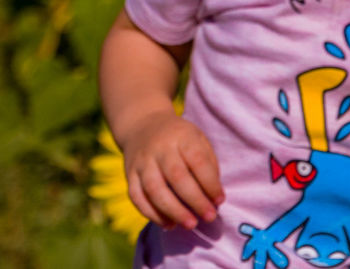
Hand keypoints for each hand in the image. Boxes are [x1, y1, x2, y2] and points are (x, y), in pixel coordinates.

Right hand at [118, 109, 224, 229]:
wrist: (142, 124)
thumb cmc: (179, 138)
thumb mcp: (198, 139)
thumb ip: (208, 165)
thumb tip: (214, 199)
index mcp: (181, 136)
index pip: (197, 161)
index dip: (210, 184)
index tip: (219, 200)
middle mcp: (159, 148)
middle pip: (176, 177)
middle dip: (195, 201)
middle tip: (209, 217)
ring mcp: (142, 161)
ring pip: (155, 189)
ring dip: (174, 211)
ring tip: (190, 225)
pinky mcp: (129, 174)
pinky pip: (137, 197)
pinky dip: (152, 214)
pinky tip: (168, 224)